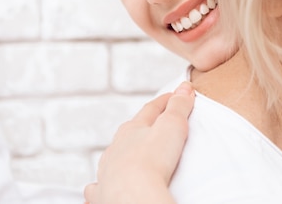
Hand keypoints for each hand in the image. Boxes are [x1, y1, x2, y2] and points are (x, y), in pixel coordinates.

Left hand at [84, 82, 194, 203]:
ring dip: (120, 153)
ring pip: (112, 156)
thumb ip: (178, 107)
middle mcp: (116, 148)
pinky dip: (99, 185)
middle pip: (130, 132)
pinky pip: (98, 187)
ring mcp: (108, 170)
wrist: (131, 195)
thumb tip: (184, 88)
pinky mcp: (104, 193)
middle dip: (141, 126)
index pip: (151, 109)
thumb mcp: (172, 126)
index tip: (174, 97)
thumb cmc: (151, 161)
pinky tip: (97, 185)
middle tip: (152, 123)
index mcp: (132, 129)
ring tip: (127, 153)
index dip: (165, 102)